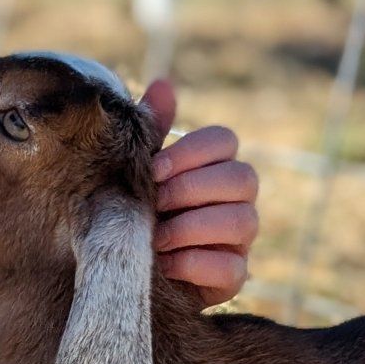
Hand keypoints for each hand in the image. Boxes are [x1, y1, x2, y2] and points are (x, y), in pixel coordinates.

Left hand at [140, 80, 258, 306]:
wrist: (120, 273)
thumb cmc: (132, 215)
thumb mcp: (136, 174)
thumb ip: (151, 134)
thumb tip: (163, 84)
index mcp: (212, 167)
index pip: (225, 141)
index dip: (193, 152)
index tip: (155, 169)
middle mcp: (236, 201)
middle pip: (243, 177)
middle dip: (193, 189)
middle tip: (155, 204)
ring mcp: (239, 241)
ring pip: (244, 222)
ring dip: (193, 227)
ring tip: (155, 237)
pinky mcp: (231, 279)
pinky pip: (231, 269)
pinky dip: (194, 264)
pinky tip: (164, 265)